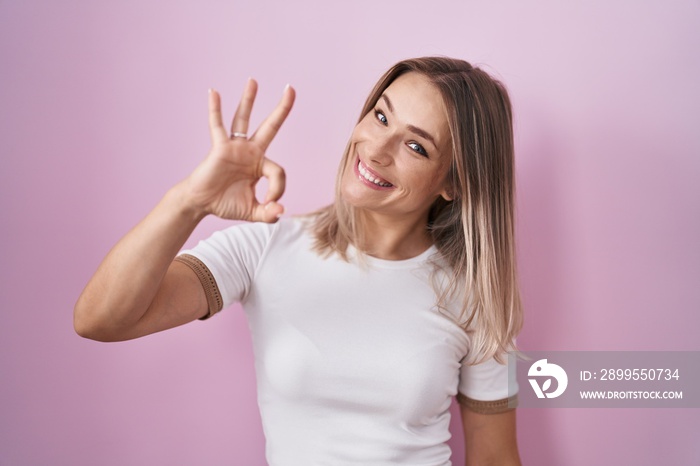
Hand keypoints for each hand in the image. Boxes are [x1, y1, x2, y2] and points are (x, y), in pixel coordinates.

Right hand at [184, 79, 294, 221]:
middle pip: (270, 127)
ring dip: (248, 100)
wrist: (202, 204)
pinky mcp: (220, 148)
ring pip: (244, 119)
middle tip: (291, 89)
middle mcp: (250, 152)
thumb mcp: (253, 212)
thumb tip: (280, 210)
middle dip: (281, 109)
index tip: (270, 203)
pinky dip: (215, 109)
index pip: (279, 172)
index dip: (278, 189)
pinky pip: (217, 126)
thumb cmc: (226, 203)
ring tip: (253, 81)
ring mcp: (235, 147)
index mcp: (261, 165)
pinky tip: (213, 92)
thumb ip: (268, 214)